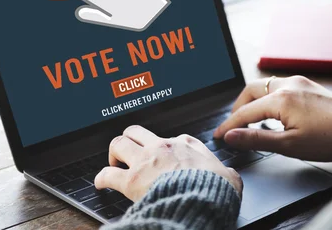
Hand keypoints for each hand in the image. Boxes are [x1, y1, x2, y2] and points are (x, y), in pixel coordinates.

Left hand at [95, 125, 242, 201]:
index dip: (163, 147)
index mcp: (186, 144)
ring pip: (118, 143)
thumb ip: (226, 173)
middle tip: (129, 153)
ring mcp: (145, 161)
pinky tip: (101, 182)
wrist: (202, 200)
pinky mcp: (132, 180)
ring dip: (114, 153)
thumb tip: (230, 177)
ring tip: (114, 163)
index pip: (170, 138)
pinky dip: (101, 178)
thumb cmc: (215, 189)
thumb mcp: (229, 177)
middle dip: (130, 140)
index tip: (162, 156)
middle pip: (136, 131)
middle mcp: (163, 147)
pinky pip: (107, 174)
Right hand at [213, 76, 331, 161]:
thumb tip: (232, 136)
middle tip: (234, 126)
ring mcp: (298, 82)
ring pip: (264, 86)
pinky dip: (268, 97)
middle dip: (238, 107)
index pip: (245, 112)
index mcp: (281, 99)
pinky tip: (272, 113)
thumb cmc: (330, 138)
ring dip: (253, 101)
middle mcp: (287, 85)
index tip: (218, 136)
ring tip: (251, 121)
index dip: (229, 125)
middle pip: (250, 90)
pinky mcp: (307, 85)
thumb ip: (257, 139)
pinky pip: (278, 86)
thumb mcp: (290, 145)